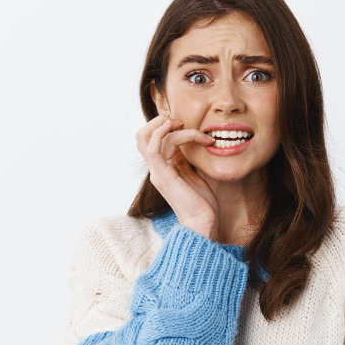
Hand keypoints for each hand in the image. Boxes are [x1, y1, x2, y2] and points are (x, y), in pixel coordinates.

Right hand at [135, 114, 218, 238]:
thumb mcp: (192, 174)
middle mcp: (156, 169)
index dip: (165, 126)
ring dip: (170, 126)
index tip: (187, 126)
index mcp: (162, 168)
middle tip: (181, 123)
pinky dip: (164, 133)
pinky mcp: (163, 175)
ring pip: (148, 137)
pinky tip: (179, 129)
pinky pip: (154, 148)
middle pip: (142, 135)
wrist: (202, 222)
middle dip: (160, 121)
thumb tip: (186, 143)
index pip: (152, 139)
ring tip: (189, 129)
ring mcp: (157, 172)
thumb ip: (184, 160)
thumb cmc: (202, 203)